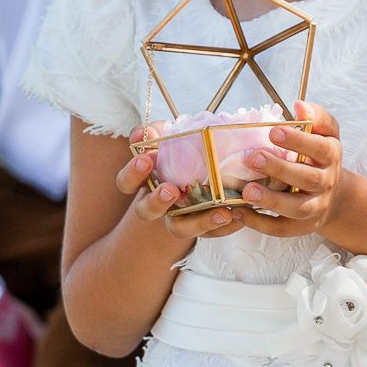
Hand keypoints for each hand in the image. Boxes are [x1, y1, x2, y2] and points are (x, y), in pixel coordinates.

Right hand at [118, 124, 246, 241]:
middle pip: (146, 212)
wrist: (207, 169)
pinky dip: (227, 226)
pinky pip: (212, 233)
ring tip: (222, 212)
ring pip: (181, 229)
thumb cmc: (180, 151)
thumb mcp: (167, 137)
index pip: (126, 182)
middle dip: (157, 202)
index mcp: (144, 182)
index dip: (132, 173)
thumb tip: (144, 133)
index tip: (146, 159)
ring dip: (200, 222)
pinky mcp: (202, 228)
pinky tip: (241, 215)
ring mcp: (179, 218)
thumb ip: (155, 133)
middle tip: (171, 190)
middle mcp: (158, 204)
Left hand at [238, 103, 345, 238]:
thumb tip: (300, 106)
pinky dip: (261, 224)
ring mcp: (316, 206)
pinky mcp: (304, 226)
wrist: (336, 196)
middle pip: (308, 179)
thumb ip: (317, 117)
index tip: (273, 132)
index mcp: (331, 156)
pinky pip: (283, 229)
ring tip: (247, 191)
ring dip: (271, 201)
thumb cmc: (320, 157)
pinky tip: (241, 213)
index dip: (299, 141)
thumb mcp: (326, 134)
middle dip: (280, 169)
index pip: (320, 148)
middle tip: (254, 158)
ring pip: (297, 208)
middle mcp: (327, 182)